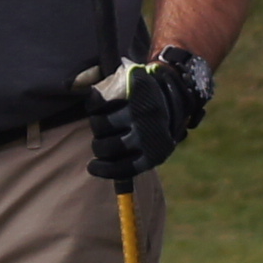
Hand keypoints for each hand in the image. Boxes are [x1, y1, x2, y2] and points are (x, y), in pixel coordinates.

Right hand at [81, 45, 211, 181]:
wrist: (171, 82)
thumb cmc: (157, 118)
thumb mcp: (154, 142)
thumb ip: (137, 158)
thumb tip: (116, 179)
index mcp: (156, 150)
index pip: (122, 168)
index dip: (103, 169)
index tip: (92, 167)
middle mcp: (148, 132)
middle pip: (105, 148)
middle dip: (98, 145)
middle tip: (100, 140)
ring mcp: (138, 110)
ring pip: (99, 125)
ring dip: (96, 124)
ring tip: (101, 120)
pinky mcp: (131, 90)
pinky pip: (97, 104)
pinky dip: (94, 104)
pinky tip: (97, 105)